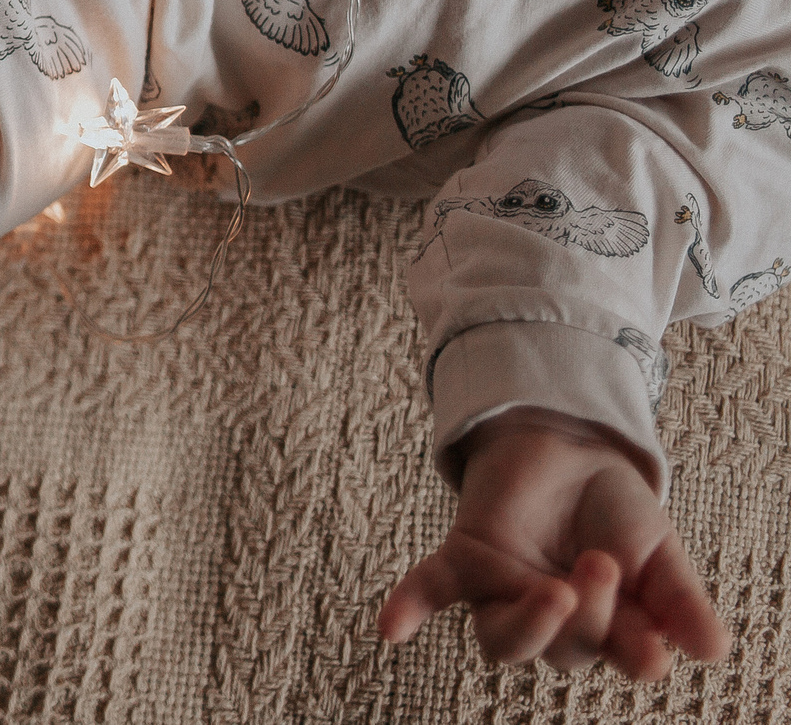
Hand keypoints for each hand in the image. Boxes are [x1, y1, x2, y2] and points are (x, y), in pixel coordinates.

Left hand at [378, 413, 726, 677]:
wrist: (573, 446)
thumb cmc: (616, 511)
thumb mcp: (660, 551)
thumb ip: (680, 599)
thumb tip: (712, 651)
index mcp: (604, 630)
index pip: (617, 656)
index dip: (634, 654)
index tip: (653, 648)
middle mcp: (550, 622)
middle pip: (561, 648)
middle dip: (589, 615)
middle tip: (602, 563)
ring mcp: (503, 593)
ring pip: (503, 637)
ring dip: (528, 623)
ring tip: (554, 593)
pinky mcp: (466, 556)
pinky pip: (431, 587)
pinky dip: (410, 607)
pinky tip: (390, 629)